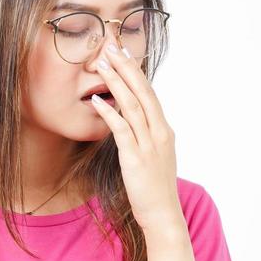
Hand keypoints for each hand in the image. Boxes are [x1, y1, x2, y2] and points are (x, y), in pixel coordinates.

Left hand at [87, 42, 181, 232]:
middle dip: (126, 67)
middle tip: (112, 45)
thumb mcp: (153, 155)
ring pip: (133, 106)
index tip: (123, 51)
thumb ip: (144, 135)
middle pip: (143, 92)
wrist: (163, 215)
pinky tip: (96, 99)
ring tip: (101, 63)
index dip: (136, 71)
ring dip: (116, 82)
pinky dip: (109, 113)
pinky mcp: (136, 159)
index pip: (149, 93)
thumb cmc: (155, 188)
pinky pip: (121, 130)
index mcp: (164, 129)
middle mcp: (159, 132)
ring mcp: (149, 145)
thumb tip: (130, 119)